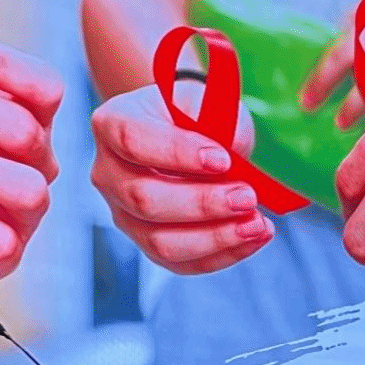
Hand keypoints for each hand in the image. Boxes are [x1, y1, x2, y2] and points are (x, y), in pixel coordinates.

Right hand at [89, 81, 271, 274]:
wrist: (188, 134)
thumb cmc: (195, 113)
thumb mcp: (205, 102)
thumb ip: (213, 127)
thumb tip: (233, 167)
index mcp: (112, 123)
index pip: (134, 142)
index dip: (178, 154)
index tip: (223, 160)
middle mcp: (108, 173)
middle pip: (144, 199)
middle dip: (202, 204)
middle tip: (247, 197)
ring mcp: (123, 213)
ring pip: (160, 241)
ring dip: (215, 237)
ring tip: (256, 224)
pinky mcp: (146, 243)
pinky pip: (180, 263)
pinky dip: (221, 255)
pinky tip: (253, 238)